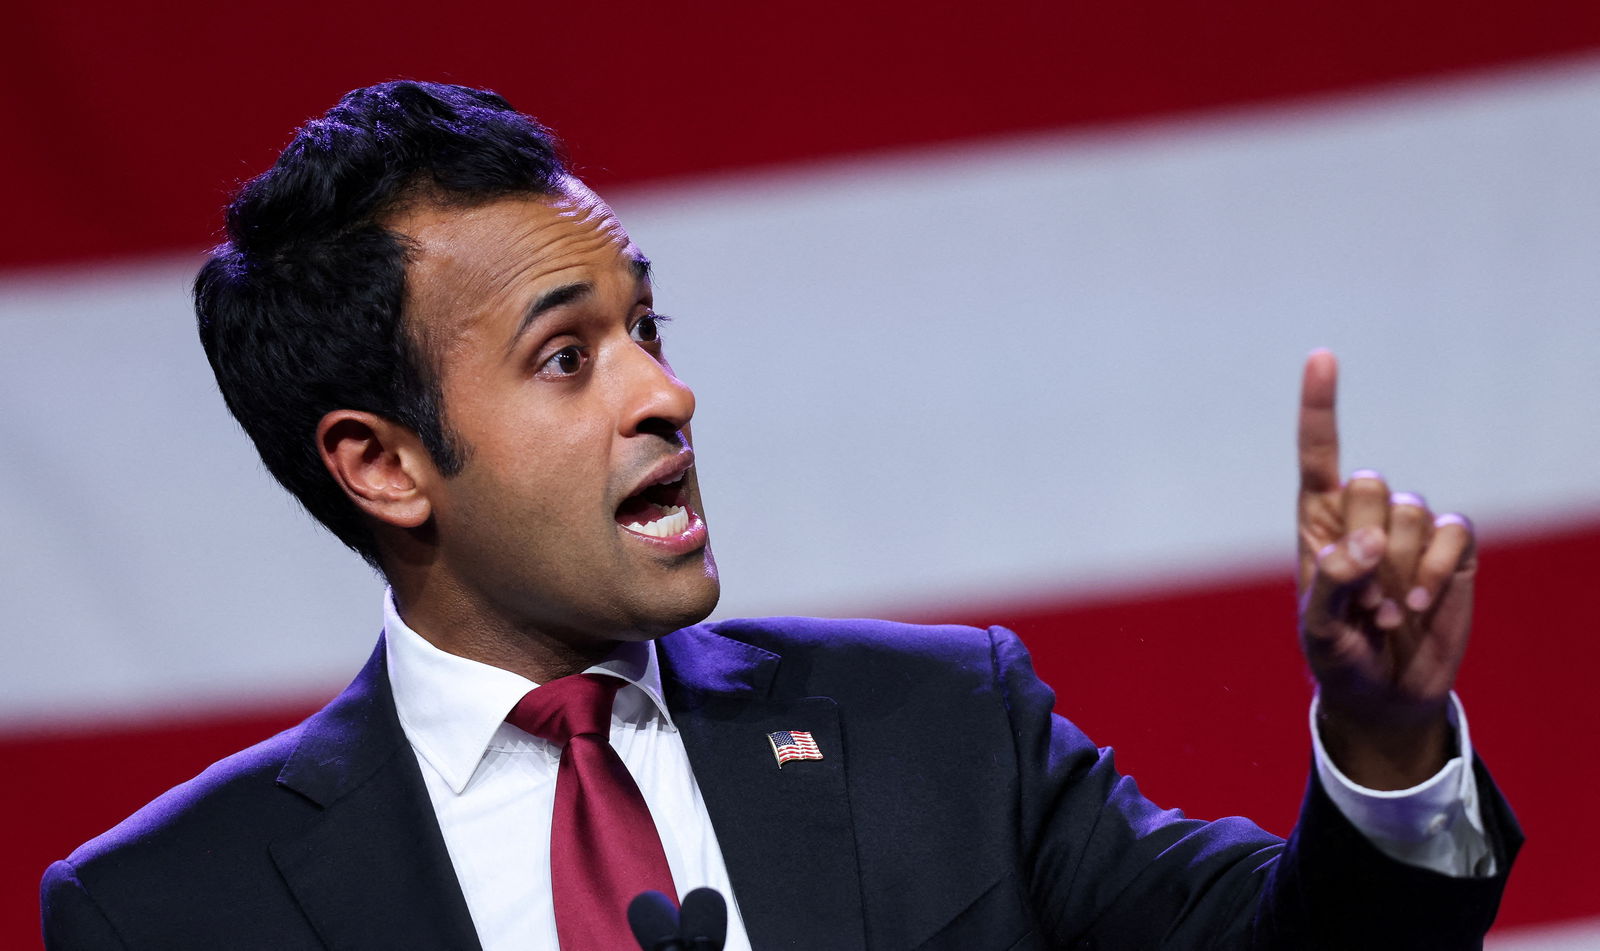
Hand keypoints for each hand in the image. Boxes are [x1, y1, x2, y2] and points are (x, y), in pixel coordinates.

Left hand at [1296, 350, 1476, 788]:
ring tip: (1385, 611)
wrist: (1384, 695)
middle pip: (1370, 485)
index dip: (1320, 405)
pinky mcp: (1452, 552)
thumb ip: (1333, 583)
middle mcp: (1363, 516)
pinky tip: (1420, 603)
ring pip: (1412, 511)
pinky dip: (1437, 569)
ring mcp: (1410, 532)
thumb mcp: (1317, 630)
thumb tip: (1367, 543)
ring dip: (1400, 569)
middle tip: (1359, 598)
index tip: (1323, 356)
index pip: (1318, 453)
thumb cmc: (1337, 656)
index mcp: (1317, 521)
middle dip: (1365, 543)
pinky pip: (1454, 531)